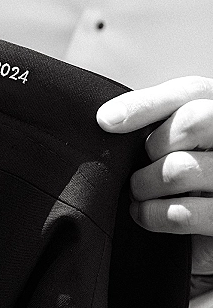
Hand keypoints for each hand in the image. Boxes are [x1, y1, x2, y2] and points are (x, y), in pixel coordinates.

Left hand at [97, 76, 212, 275]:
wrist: (206, 212)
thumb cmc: (184, 162)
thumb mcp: (173, 130)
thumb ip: (149, 113)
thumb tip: (106, 118)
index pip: (190, 93)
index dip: (144, 106)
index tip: (105, 121)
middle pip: (191, 123)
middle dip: (152, 146)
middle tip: (141, 164)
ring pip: (179, 168)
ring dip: (144, 185)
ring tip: (139, 190)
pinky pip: (180, 213)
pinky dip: (151, 214)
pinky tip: (145, 212)